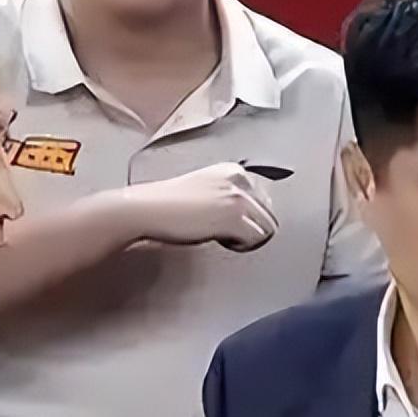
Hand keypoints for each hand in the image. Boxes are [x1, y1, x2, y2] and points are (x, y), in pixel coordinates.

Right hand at [125, 162, 278, 252]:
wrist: (148, 208)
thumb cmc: (168, 204)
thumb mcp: (204, 189)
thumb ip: (227, 194)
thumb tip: (251, 216)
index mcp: (233, 170)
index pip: (264, 197)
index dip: (250, 216)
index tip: (229, 222)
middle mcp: (239, 180)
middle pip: (269, 214)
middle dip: (252, 227)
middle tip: (226, 233)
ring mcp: (238, 198)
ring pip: (267, 228)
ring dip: (248, 238)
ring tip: (223, 237)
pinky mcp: (233, 218)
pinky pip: (255, 240)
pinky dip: (241, 246)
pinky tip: (221, 240)